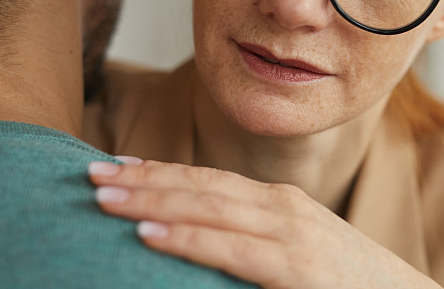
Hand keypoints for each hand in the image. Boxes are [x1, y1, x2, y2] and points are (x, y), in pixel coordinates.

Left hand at [88, 159, 440, 288]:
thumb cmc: (352, 283)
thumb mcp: (304, 251)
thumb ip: (260, 241)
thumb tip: (211, 242)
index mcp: (283, 204)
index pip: (211, 180)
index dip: (163, 171)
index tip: (121, 166)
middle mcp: (283, 208)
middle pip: (201, 186)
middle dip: (145, 177)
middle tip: (91, 171)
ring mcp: (290, 234)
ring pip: (208, 208)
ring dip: (152, 198)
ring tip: (104, 195)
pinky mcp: (294, 267)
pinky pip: (228, 249)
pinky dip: (187, 236)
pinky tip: (149, 232)